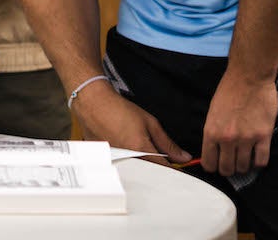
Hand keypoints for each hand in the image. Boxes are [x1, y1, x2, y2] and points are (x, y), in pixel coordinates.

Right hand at [73, 85, 190, 165]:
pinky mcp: (105, 159)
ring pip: (134, 171)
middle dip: (155, 166)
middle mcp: (127, 158)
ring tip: (132, 145)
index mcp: (141, 150)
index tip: (177, 167)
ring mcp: (115, 160)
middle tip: (153, 153)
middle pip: (148, 173)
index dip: (173, 169)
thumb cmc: (119, 110)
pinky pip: (120, 166)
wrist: (94, 103)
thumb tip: (183, 157)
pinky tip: (120, 145)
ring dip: (139, 163)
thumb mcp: (150, 123)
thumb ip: (167, 144)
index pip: (164, 169)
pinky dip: (125, 160)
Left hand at [200, 71, 277, 175]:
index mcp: (211, 132)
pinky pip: (262, 161)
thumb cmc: (229, 91)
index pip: (209, 164)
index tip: (218, 164)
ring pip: (244, 168)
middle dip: (229, 169)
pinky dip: (259, 162)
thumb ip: (213, 133)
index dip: (213, 167)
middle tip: (233, 163)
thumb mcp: (212, 112)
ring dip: (244, 166)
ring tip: (245, 157)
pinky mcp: (264, 136)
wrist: (249, 77)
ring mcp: (246, 138)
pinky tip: (257, 154)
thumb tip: (213, 152)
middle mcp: (227, 138)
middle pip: (227, 170)